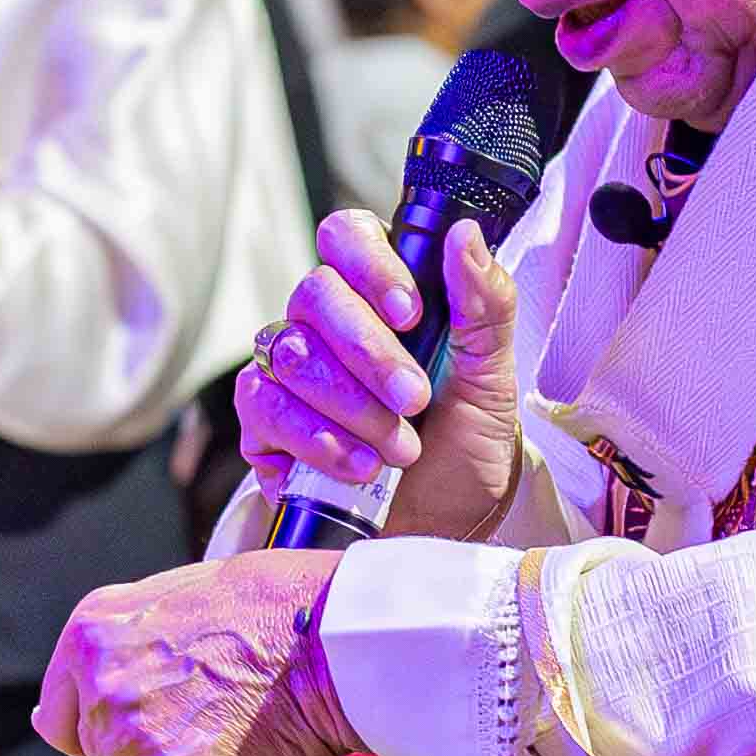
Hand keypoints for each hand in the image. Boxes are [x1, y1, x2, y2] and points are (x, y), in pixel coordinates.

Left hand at [38, 550, 358, 755]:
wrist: (330, 640)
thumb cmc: (272, 609)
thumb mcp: (170, 597)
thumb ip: (114, 648)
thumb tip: (66, 701)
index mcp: (91, 640)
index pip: (58, 720)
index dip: (103, 730)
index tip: (137, 731)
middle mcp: (103, 695)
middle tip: (213, 722)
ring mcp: (138, 746)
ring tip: (234, 742)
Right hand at [239, 206, 521, 540]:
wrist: (447, 521)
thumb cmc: (466, 442)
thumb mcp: (493, 375)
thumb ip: (485, 304)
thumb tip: (465, 235)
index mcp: (378, 293)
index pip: (348, 237)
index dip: (370, 265)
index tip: (410, 313)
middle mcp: (324, 322)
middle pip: (315, 294)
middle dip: (370, 353)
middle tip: (416, 399)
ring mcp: (287, 369)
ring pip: (290, 354)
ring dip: (352, 406)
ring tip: (401, 448)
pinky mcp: (263, 422)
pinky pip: (265, 407)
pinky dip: (316, 439)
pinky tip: (359, 465)